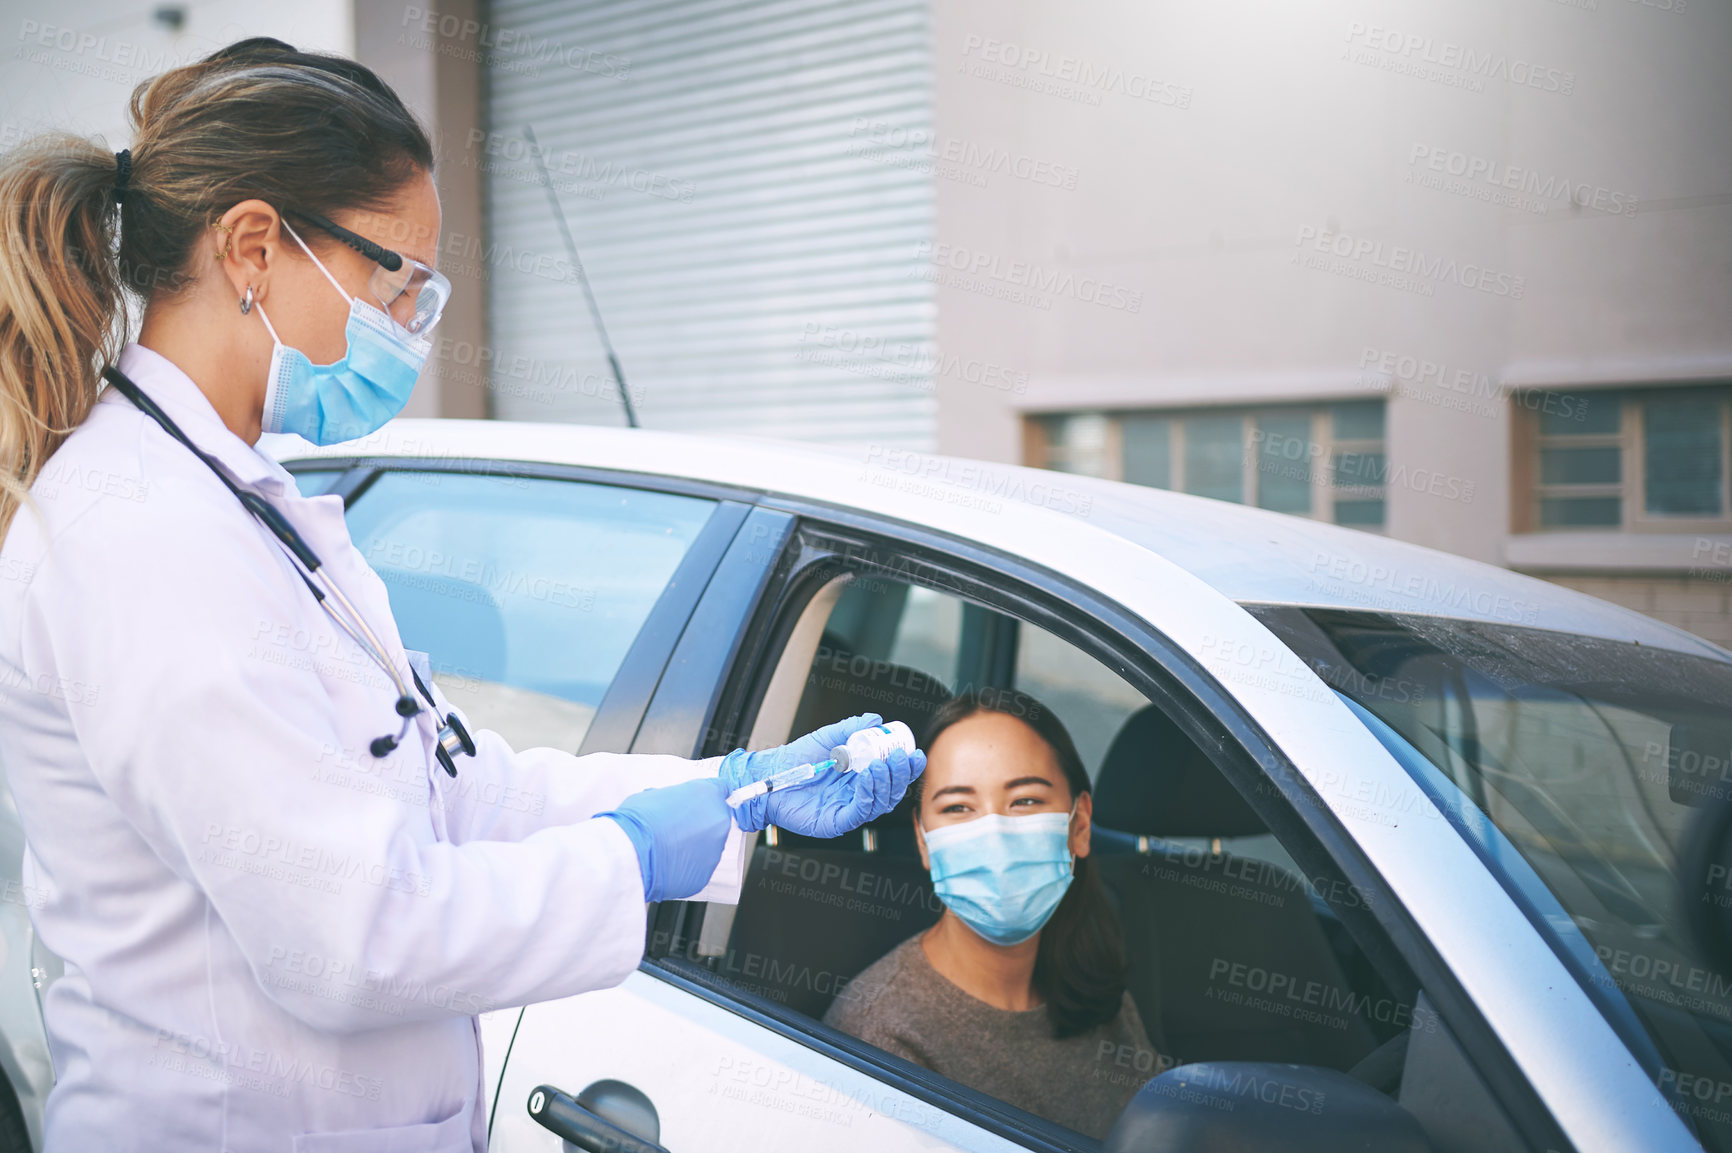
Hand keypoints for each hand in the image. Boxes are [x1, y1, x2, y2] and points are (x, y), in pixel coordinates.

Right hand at [600, 777, 732, 901]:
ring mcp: (714, 851)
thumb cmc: (639, 821)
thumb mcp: (655, 795)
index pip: (720, 790)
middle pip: (715, 820)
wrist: (631, 854)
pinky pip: (697, 868)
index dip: (707, 797)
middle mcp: (718, 822)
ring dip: (693, 847)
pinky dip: (686, 867)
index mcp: (708, 795)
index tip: (700, 803)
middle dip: (699, 824)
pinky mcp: (704, 875)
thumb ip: (675, 798)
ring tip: (668, 849)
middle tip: (675, 828)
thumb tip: (671, 805)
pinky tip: (667, 864)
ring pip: (708, 846)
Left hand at [720, 713, 926, 837]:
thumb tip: (876, 720)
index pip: (891, 775)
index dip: (906, 767)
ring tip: (883, 763)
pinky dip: (868, 794)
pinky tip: (868, 777)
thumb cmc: (796, 758)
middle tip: (902, 757)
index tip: (914, 752)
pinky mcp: (836, 822)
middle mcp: (858, 795)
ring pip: (880, 803)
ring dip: (886, 783)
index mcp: (860, 777)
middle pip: (891, 791)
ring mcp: (848, 810)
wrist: (770, 773)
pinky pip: (859, 812)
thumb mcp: (827, 737)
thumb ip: (851, 729)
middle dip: (901, 775)